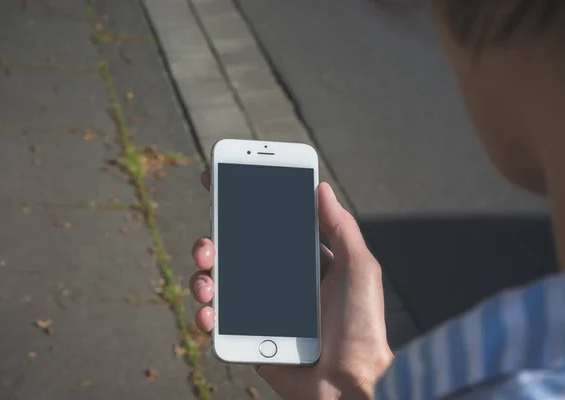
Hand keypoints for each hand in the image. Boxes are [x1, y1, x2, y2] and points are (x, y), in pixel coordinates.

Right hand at [190, 170, 392, 399]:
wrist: (348, 382)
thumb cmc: (362, 326)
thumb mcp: (359, 269)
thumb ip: (341, 227)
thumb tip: (322, 188)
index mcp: (304, 261)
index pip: (269, 226)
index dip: (243, 204)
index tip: (218, 181)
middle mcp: (279, 281)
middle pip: (235, 251)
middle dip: (213, 241)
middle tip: (209, 243)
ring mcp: (261, 308)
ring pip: (219, 281)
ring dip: (203, 275)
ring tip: (207, 280)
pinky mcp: (248, 336)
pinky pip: (218, 319)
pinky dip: (205, 312)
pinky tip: (208, 312)